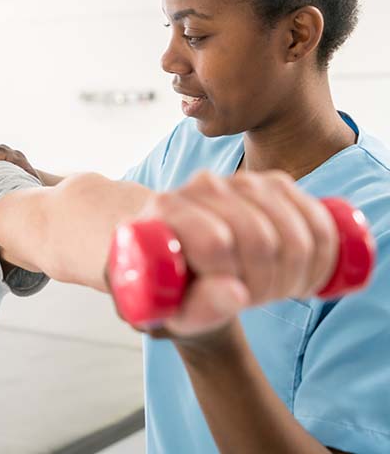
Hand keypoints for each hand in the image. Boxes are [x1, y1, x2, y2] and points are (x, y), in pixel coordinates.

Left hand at [131, 170, 337, 340]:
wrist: (182, 260)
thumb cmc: (172, 289)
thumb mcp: (174, 310)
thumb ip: (197, 308)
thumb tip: (235, 295)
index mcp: (167, 209)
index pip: (216, 242)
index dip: (234, 282)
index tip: (231, 301)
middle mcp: (202, 185)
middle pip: (259, 238)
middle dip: (267, 284)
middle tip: (255, 300)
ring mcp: (240, 180)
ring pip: (293, 232)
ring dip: (296, 275)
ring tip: (274, 290)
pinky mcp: (274, 183)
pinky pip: (317, 219)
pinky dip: (323, 256)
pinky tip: (306, 275)